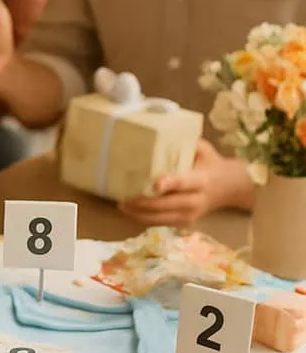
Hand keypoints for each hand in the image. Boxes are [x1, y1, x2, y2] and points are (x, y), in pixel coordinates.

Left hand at [117, 140, 254, 227]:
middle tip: (124, 197)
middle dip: (144, 202)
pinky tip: (129, 210)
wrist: (230, 188)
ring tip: (121, 204)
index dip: (170, 183)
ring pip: (162, 218)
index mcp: (202, 180)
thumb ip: (185, 142)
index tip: (155, 184)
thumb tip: (160, 130)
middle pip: (168, 204)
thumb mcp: (203, 149)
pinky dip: (144, 218)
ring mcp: (191, 214)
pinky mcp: (185, 222)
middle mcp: (196, 200)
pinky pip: (162, 223)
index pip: (184, 182)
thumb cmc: (211, 163)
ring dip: (139, 213)